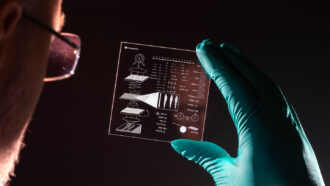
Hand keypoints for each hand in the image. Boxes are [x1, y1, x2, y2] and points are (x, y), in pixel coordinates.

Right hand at [170, 39, 324, 185]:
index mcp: (257, 127)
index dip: (216, 66)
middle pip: (250, 77)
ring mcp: (288, 122)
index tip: (204, 50)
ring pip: (266, 83)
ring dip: (247, 66)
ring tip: (230, 54)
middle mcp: (276, 118)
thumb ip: (205, 156)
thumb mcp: (230, 177)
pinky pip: (276, 95)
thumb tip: (179, 144)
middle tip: (211, 44)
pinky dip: (261, 81)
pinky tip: (254, 81)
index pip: (233, 86)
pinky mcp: (294, 129)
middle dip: (229, 58)